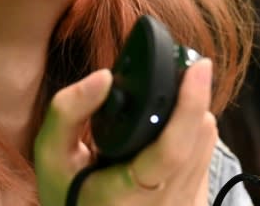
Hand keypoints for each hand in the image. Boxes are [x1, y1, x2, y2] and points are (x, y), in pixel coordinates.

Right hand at [34, 59, 216, 205]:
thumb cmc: (66, 193)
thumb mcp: (52, 155)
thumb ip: (68, 111)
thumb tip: (105, 76)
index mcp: (128, 195)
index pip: (172, 149)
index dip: (190, 104)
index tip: (198, 67)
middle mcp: (165, 204)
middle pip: (199, 136)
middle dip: (189, 99)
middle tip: (173, 76)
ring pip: (208, 142)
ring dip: (193, 115)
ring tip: (162, 109)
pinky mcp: (195, 204)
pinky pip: (207, 157)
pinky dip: (193, 136)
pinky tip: (166, 135)